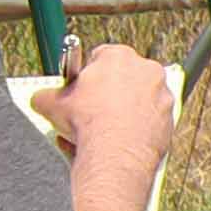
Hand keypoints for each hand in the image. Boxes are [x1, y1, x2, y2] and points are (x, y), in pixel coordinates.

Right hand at [54, 39, 174, 156]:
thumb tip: (40, 99)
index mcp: (119, 56)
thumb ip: (45, 95)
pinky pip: (148, 122)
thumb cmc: (88, 123)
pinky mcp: (170, 119)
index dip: (87, 76)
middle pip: (121, 79)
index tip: (81, 90)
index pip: (100, 58)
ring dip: (120, 113)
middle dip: (105, 95)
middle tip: (90, 112)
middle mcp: (147, 70)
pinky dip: (135, 130)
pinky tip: (117, 142)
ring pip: (136, 102)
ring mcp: (162, 95)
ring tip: (101, 132)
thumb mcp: (52, 104)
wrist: (115, 154)